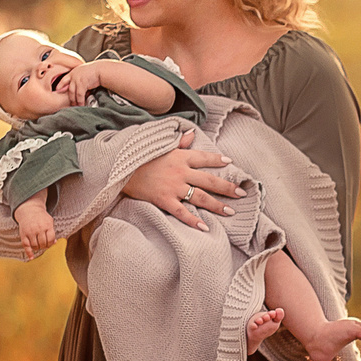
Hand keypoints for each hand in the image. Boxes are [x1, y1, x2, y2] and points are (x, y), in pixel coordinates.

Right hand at [16, 196, 56, 258]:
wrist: (29, 210)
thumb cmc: (41, 217)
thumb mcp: (49, 221)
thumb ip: (52, 232)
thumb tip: (55, 243)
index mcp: (46, 225)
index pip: (51, 239)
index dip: (51, 243)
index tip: (50, 243)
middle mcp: (38, 228)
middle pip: (43, 243)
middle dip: (44, 246)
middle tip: (44, 245)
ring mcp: (30, 231)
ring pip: (35, 246)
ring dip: (38, 248)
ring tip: (38, 245)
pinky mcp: (23, 234)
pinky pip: (26, 246)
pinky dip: (29, 253)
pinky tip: (31, 258)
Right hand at [122, 130, 240, 229]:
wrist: (119, 168)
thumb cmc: (140, 156)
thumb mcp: (160, 146)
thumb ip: (179, 142)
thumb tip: (192, 133)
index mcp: (180, 156)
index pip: (204, 158)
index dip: (217, 160)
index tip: (230, 163)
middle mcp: (180, 172)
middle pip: (209, 180)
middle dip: (227, 187)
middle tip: (241, 193)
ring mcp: (173, 187)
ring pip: (200, 197)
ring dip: (217, 205)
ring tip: (231, 211)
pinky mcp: (164, 200)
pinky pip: (182, 212)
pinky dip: (193, 220)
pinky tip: (205, 227)